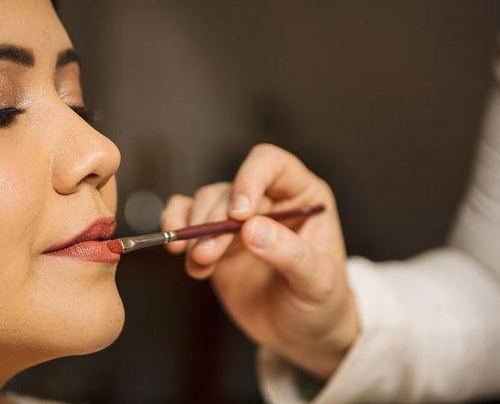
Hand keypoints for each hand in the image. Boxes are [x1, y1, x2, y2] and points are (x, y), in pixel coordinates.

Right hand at [162, 144, 358, 377]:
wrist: (301, 334)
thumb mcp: (317, 282)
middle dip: (214, 221)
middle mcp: (268, 200)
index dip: (250, 178)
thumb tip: (252, 229)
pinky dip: (178, 231)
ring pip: (205, 202)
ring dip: (194, 231)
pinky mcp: (216, 240)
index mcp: (302, 196)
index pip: (271, 164)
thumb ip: (290, 254)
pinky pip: (187, 218)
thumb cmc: (321, 304)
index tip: (238, 215)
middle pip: (230, 189)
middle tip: (207, 254)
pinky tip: (184, 256)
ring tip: (200, 263)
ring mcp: (239, 221)